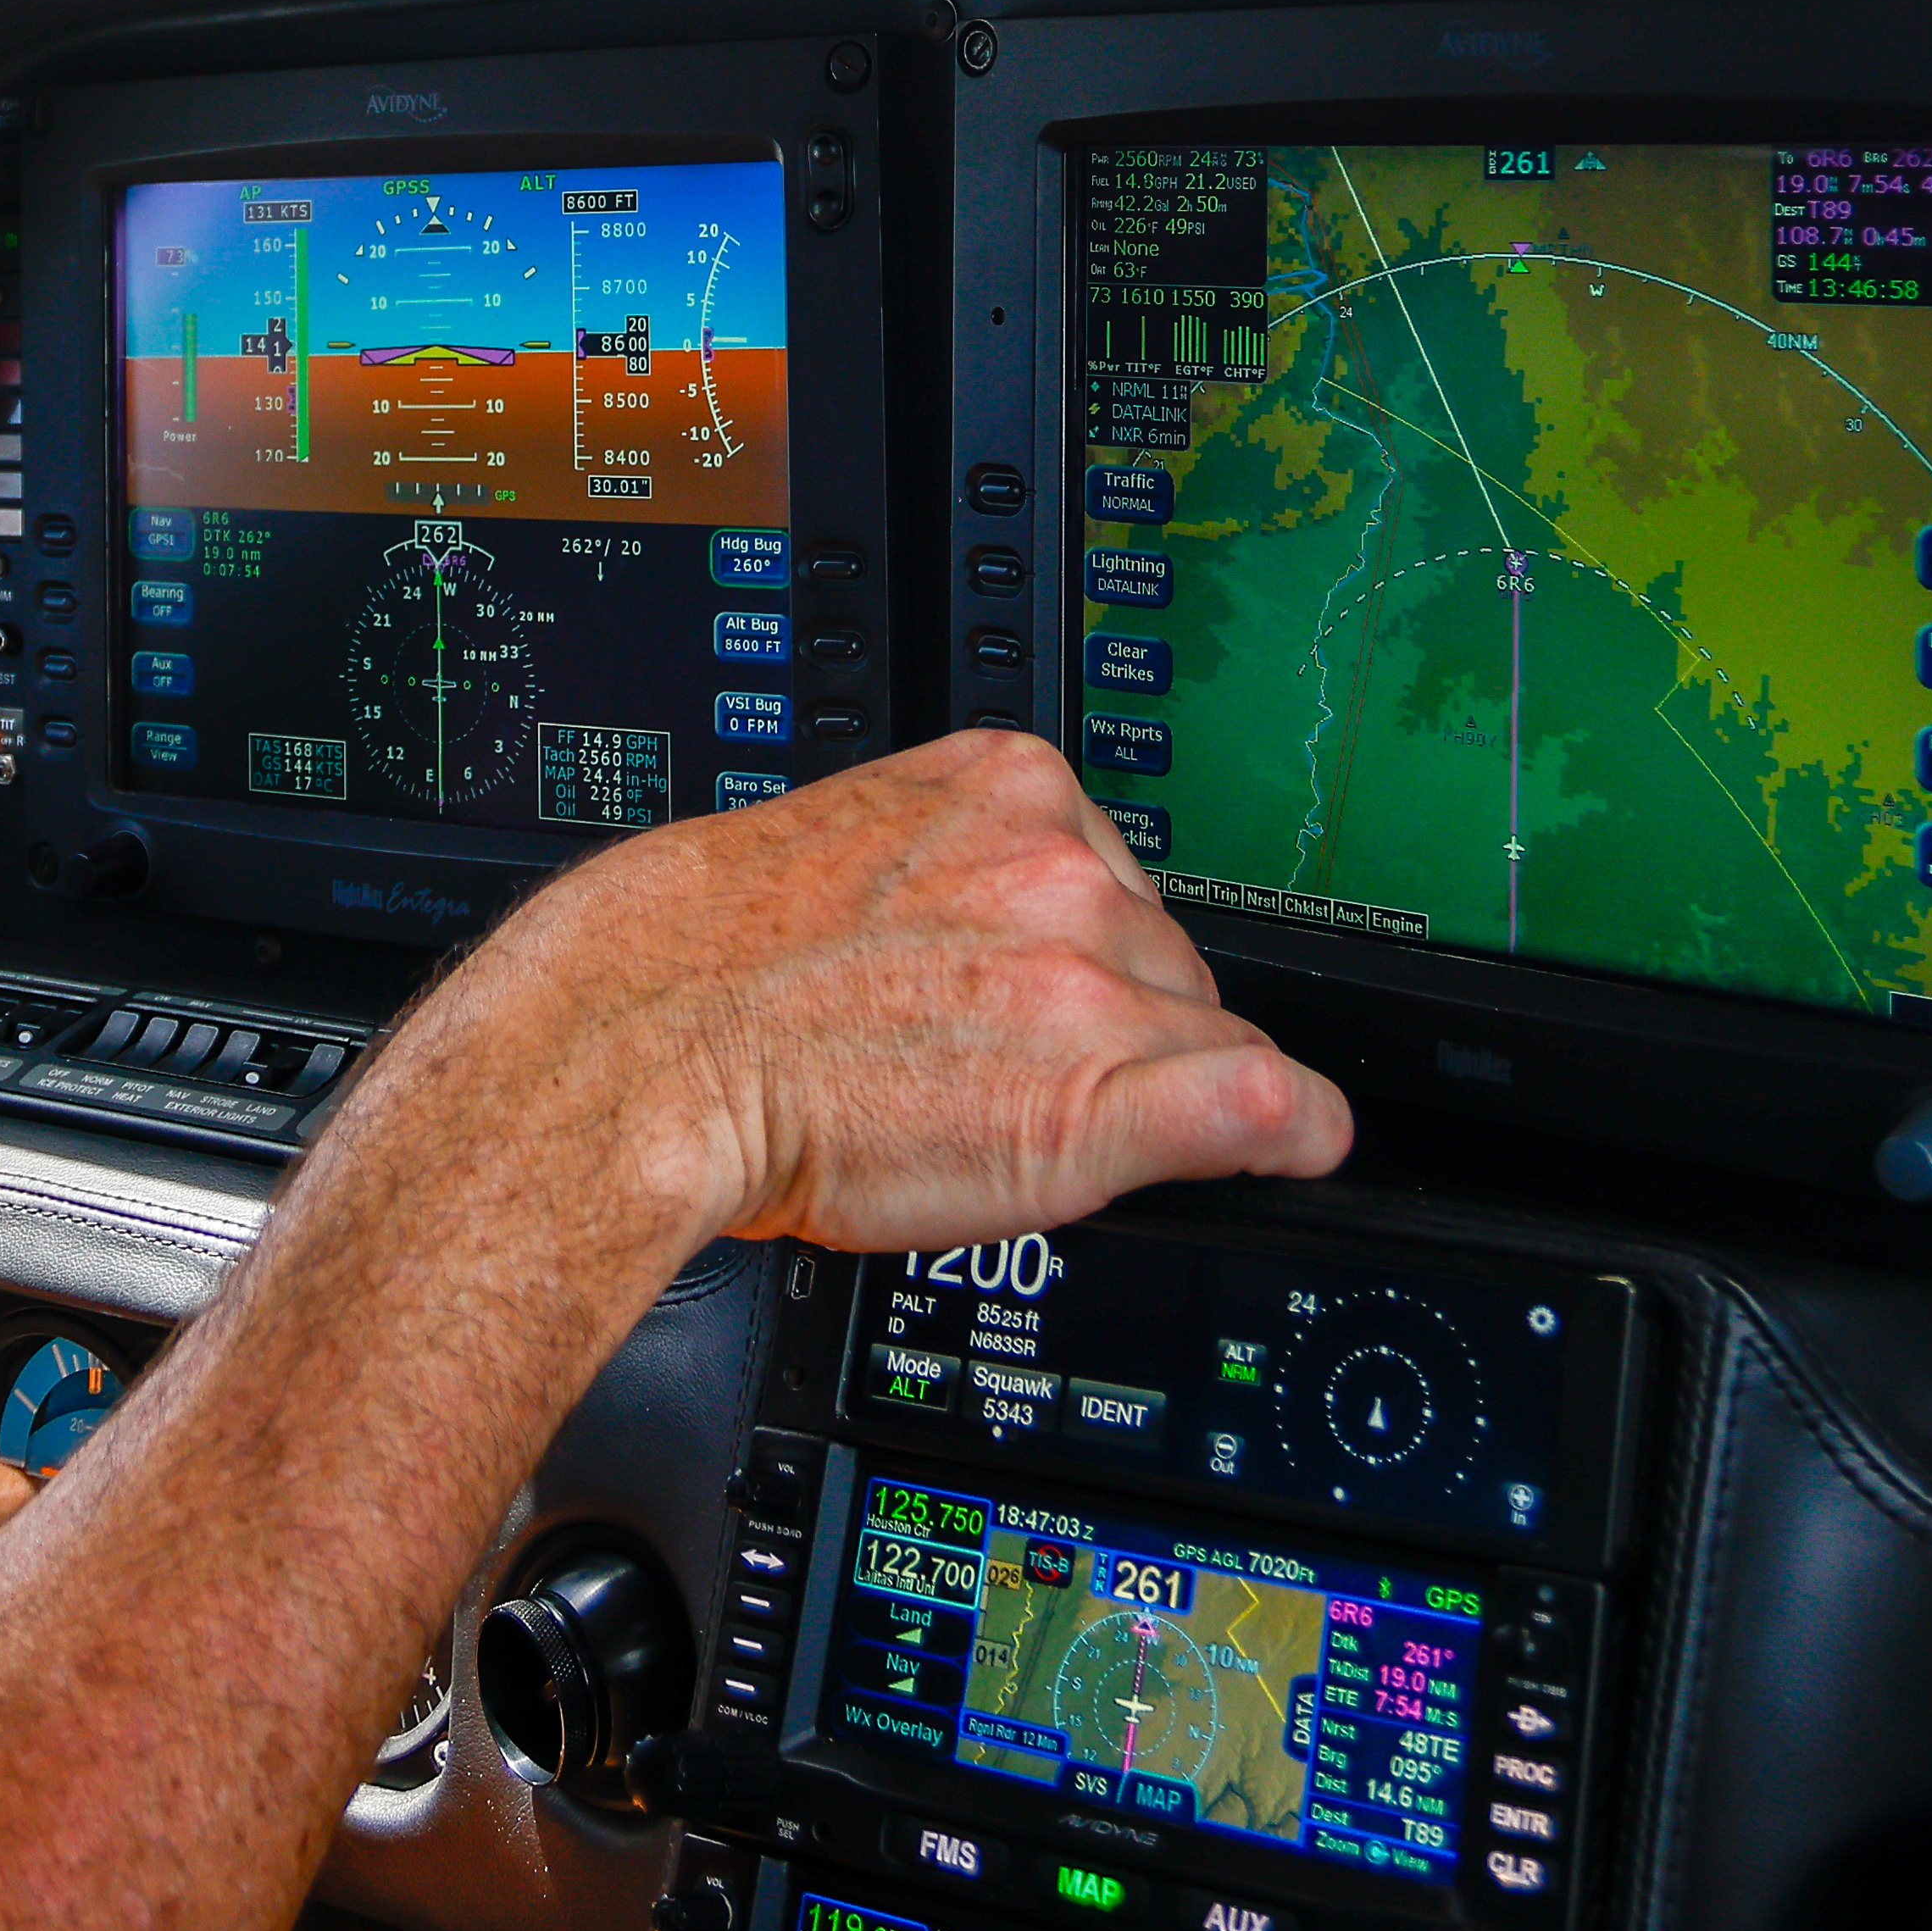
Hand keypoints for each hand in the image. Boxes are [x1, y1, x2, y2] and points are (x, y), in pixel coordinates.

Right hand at [358, 726, 1355, 1262]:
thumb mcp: (855, 852)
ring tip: (1010, 1122)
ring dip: (1144, 1088)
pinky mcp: (1107, 1087)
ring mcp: (1091, 974)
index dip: (1085, 966)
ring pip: (1201, 1040)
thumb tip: (1000, 918)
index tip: (1045, 1002)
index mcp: (1009, 785)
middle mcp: (1065, 867)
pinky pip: (1267, 1104)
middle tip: (997, 1071)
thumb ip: (957, 865)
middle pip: (1169, 965)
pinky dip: (1286, 1131)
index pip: (1120, 886)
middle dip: (1115, 1024)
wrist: (644, 1055)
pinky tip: (1287, 1145)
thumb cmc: (707, 972)